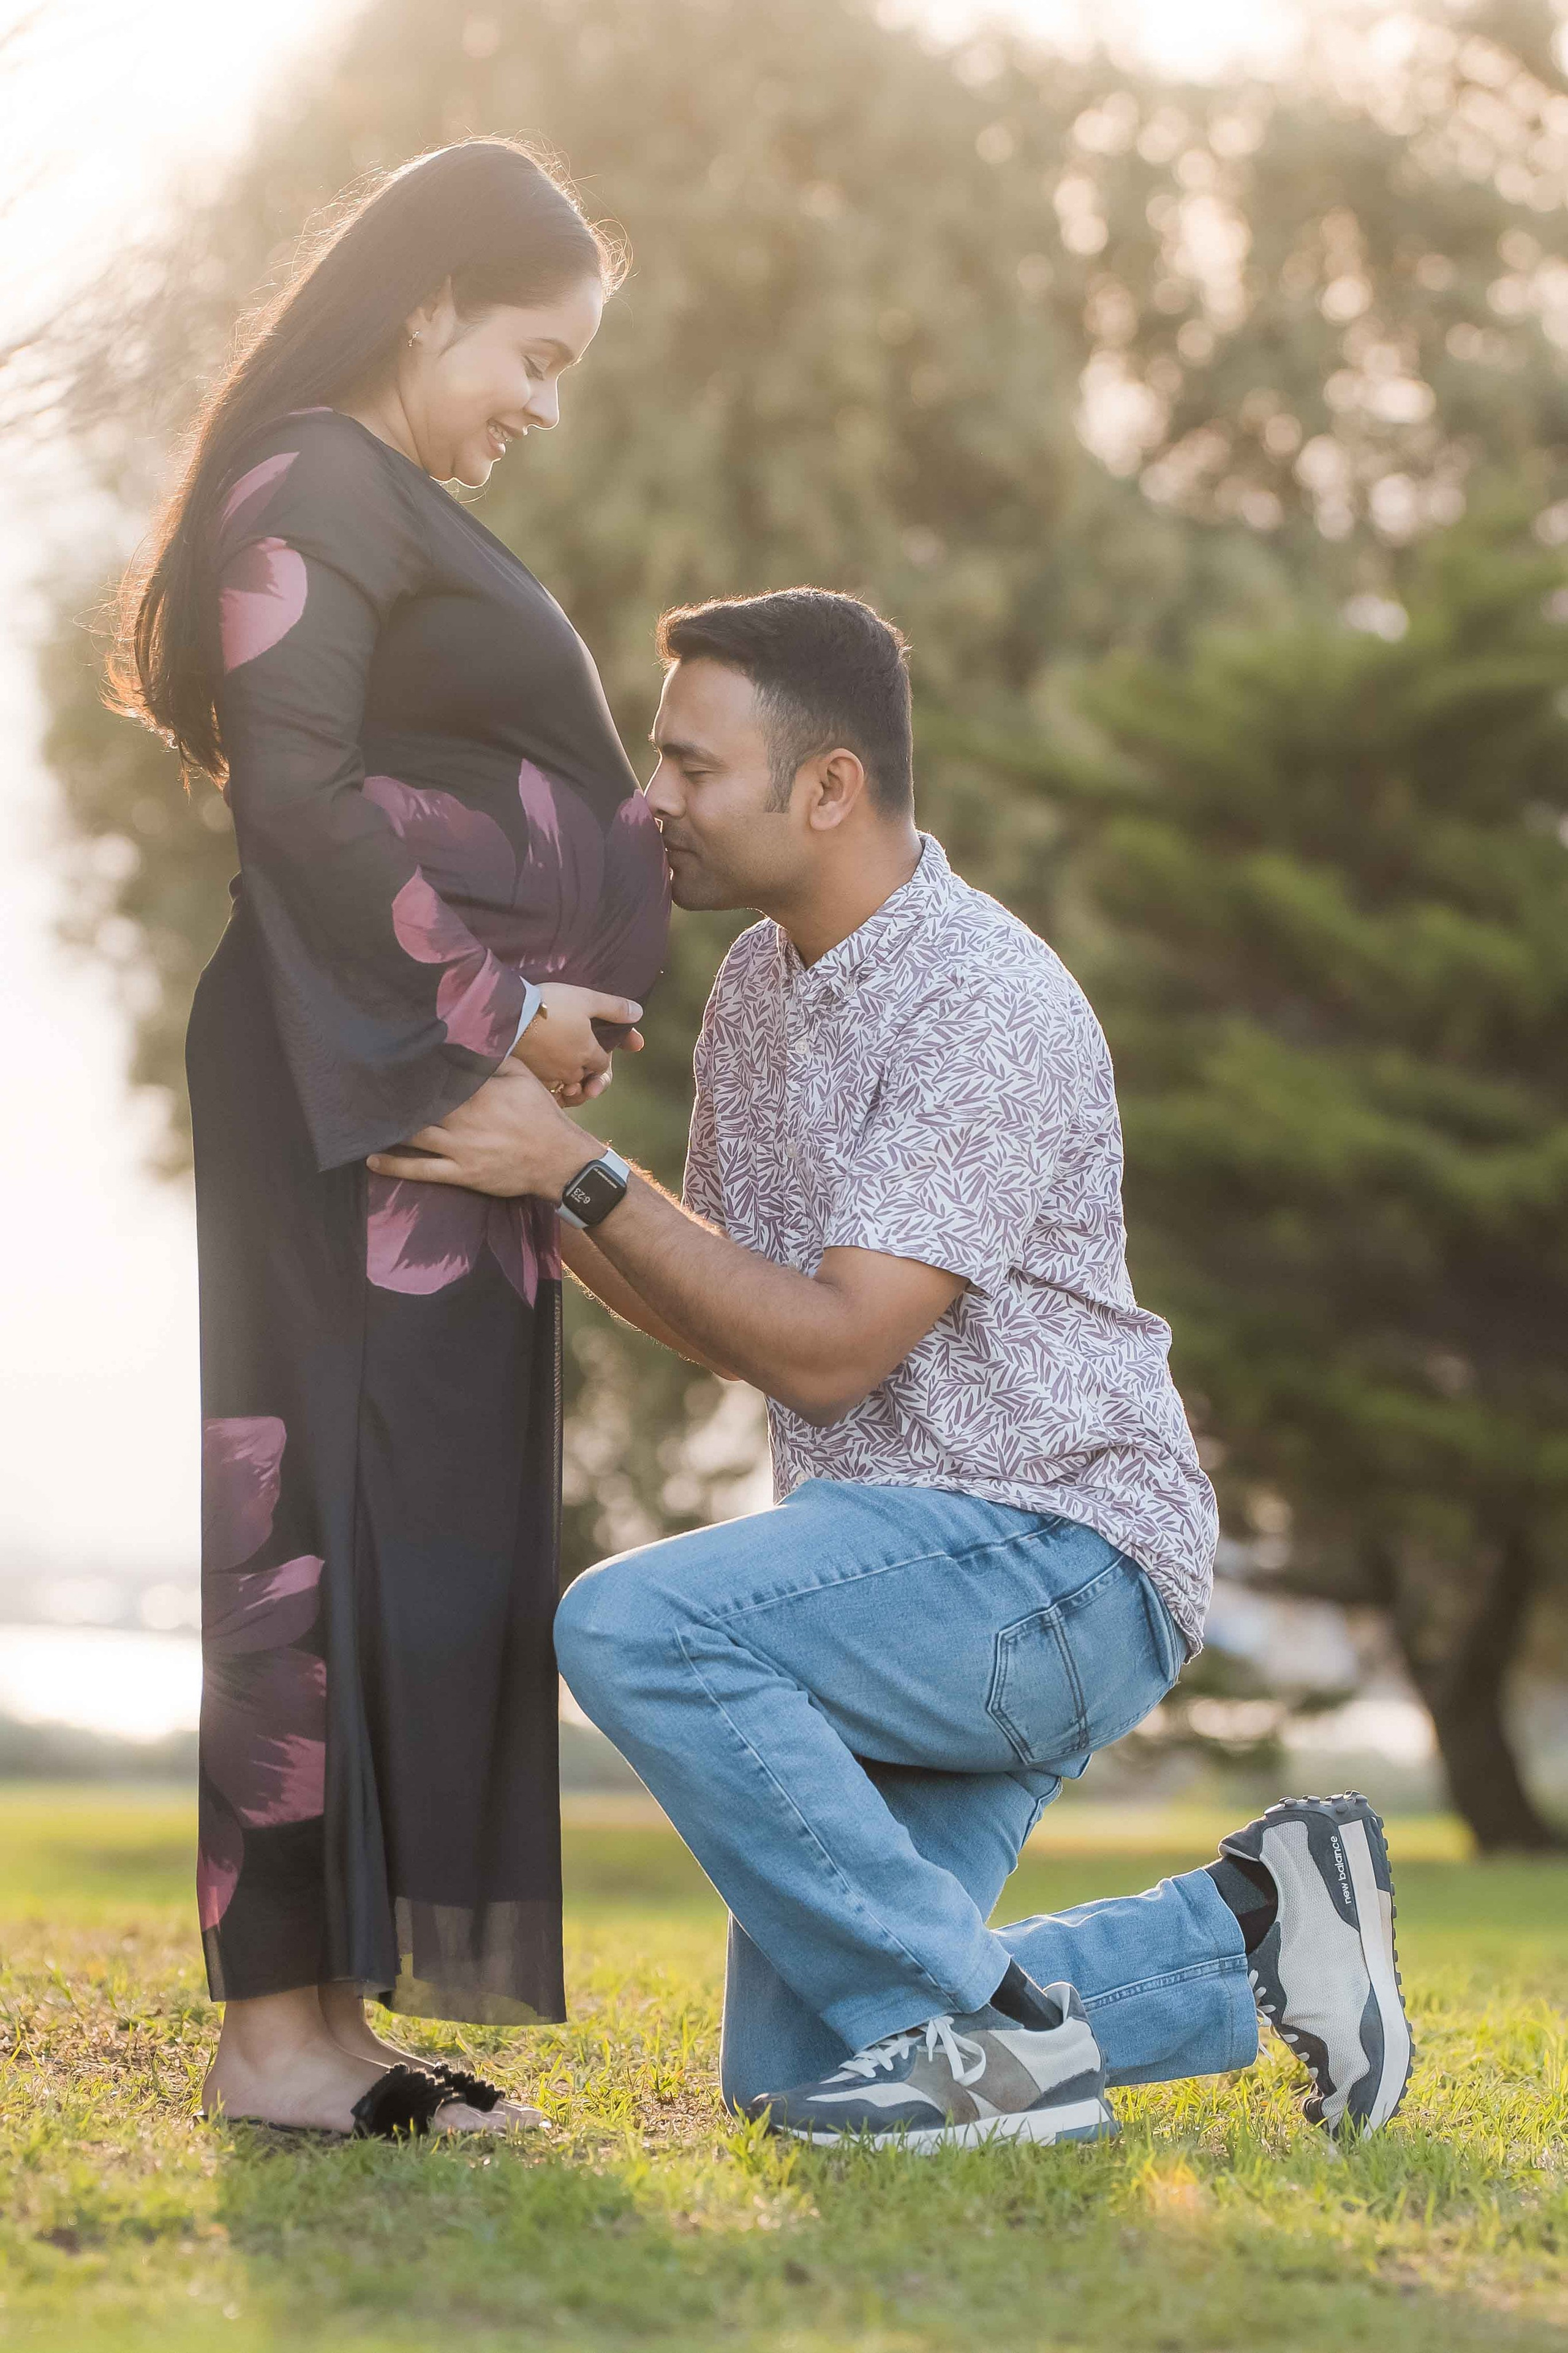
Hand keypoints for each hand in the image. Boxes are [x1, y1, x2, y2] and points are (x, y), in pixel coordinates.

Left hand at [368, 1064, 602, 1199]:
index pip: (438, 1077)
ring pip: (414, 1134)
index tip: (392, 1059)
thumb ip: (496, 1060)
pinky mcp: (460, 1173)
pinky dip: (394, 1165)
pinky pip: (420, 1170)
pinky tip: (372, 1159)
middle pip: (420, 1104)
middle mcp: (464, 1118)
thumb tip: (472, 1041)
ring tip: (366, 1117)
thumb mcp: (524, 1078)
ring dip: (389, 1126)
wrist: (558, 1160)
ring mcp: (459, 1148)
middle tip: (366, 1086)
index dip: (414, 1070)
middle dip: (395, 1095)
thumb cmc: (542, 1116)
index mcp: (479, 1092)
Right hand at [513, 984, 642, 1107]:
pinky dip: (549, 1084)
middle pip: (584, 1079)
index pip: (602, 1065)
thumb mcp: (586, 999)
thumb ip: (614, 1008)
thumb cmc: (549, 1005)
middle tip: (583, 1065)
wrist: (509, 1015)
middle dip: (587, 1075)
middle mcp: (571, 1070)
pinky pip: (545, 1089)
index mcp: (588, 1053)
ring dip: (568, 1082)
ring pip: (564, 1086)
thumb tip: (638, 1013)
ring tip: (565, 1071)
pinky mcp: (529, 1076)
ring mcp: (548, 1076)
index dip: (603, 1058)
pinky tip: (546, 1072)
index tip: (598, 1048)